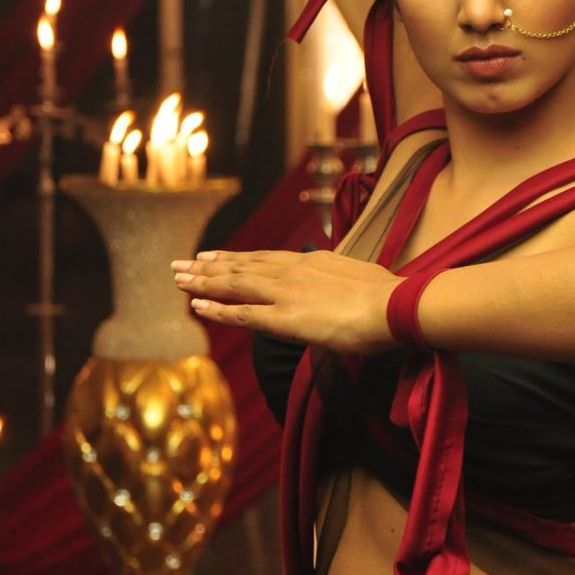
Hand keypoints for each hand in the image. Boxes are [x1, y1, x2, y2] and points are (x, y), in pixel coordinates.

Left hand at [171, 248, 398, 352]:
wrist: (396, 306)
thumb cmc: (389, 298)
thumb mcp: (361, 282)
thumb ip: (342, 285)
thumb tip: (343, 292)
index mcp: (312, 262)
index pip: (265, 259)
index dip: (235, 258)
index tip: (212, 256)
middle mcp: (293, 272)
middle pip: (241, 267)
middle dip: (208, 266)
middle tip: (180, 264)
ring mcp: (286, 294)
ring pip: (235, 285)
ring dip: (203, 282)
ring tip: (177, 279)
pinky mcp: (286, 319)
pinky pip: (243, 314)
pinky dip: (217, 310)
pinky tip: (197, 307)